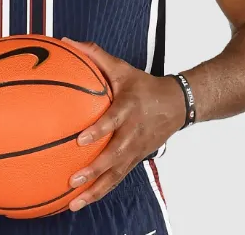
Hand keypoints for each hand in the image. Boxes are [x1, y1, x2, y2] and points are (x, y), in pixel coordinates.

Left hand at [61, 37, 185, 210]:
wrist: (177, 105)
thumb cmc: (143, 85)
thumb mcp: (122, 68)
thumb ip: (95, 55)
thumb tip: (66, 41)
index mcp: (129, 109)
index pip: (114, 121)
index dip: (99, 131)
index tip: (81, 139)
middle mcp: (133, 133)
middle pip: (114, 156)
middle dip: (94, 169)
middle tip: (73, 178)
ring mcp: (135, 150)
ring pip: (116, 175)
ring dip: (95, 190)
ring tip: (73, 203)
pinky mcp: (135, 161)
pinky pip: (117, 180)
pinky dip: (100, 193)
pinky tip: (81, 203)